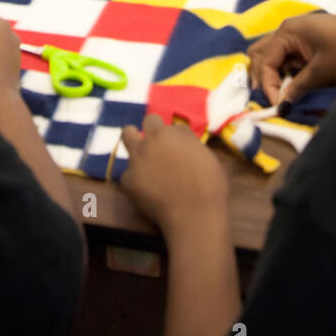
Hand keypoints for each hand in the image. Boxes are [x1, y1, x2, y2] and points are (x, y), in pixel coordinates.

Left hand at [120, 114, 229, 238]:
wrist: (194, 215)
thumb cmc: (208, 185)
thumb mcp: (206, 155)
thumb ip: (189, 143)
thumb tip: (182, 139)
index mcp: (171, 133)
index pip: (172, 124)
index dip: (175, 136)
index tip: (178, 147)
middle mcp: (151, 140)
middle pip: (148, 121)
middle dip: (154, 130)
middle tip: (160, 146)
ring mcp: (137, 158)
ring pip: (127, 135)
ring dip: (136, 142)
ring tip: (144, 155)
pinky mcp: (128, 180)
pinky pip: (128, 173)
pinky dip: (136, 179)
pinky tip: (146, 190)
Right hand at [248, 13, 335, 106]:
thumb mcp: (322, 72)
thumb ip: (298, 87)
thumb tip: (281, 105)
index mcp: (288, 31)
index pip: (266, 60)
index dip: (267, 85)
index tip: (277, 105)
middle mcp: (289, 28)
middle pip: (261, 52)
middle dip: (262, 75)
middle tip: (269, 97)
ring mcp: (298, 32)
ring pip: (273, 53)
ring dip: (272, 72)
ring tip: (278, 92)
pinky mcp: (308, 39)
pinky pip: (288, 54)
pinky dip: (285, 69)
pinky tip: (291, 83)